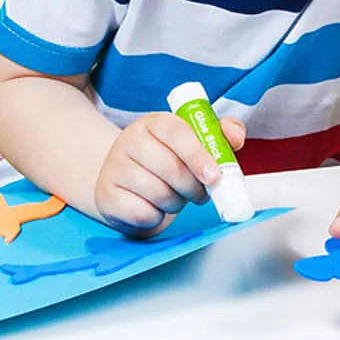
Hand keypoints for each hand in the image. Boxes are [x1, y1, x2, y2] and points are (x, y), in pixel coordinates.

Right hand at [95, 113, 245, 233]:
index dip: (198, 155)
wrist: (132, 185)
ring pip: (158, 193)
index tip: (215, 176)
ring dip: (176, 202)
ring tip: (176, 196)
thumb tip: (235, 135)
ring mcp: (113, 168)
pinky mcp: (104, 196)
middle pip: (170, 167)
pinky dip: (156, 216)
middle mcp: (129, 140)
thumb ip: (221, 135)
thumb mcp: (197, 144)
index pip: (177, 133)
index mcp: (155, 123)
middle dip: (194, 187)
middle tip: (201, 192)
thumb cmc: (172, 162)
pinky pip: (142, 213)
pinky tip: (155, 207)